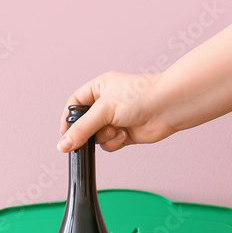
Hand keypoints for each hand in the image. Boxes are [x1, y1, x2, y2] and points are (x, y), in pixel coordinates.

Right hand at [58, 71, 176, 152]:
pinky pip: (109, 144)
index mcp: (100, 88)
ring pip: (96, 136)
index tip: (65, 133)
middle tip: (91, 134)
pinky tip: (125, 134)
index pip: (75, 104)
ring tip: (116, 129)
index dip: (68, 118)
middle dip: (89, 131)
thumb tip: (63, 144)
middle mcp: (107, 103)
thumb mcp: (104, 109)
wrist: (168, 107)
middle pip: (84, 123)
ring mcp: (116, 119)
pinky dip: (115, 142)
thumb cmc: (142, 96)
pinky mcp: (124, 133)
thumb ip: (81, 129)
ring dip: (104, 137)